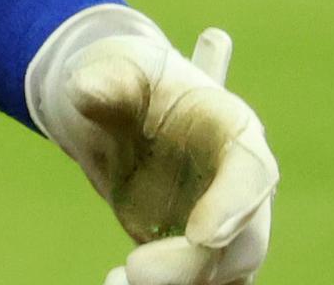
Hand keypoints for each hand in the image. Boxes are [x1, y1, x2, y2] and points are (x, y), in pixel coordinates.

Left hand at [30, 17, 279, 284]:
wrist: (122, 112)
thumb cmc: (130, 82)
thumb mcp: (116, 70)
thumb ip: (105, 82)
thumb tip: (82, 88)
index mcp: (233, 128)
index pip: (251, 172)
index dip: (233, 207)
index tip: (202, 236)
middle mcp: (243, 184)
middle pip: (244, 241)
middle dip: (195, 264)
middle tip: (136, 270)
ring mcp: (228, 223)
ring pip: (224, 274)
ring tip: (113, 282)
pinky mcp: (205, 254)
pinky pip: (199, 284)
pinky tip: (112, 283)